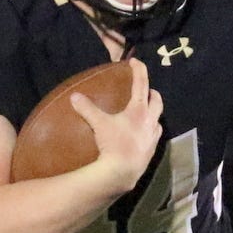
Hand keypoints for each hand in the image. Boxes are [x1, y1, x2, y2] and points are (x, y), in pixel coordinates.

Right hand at [72, 57, 162, 191]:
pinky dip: (150, 130)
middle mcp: (151, 121)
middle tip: (147, 89)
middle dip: (153, 93)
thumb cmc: (113, 143)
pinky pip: (154, 135)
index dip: (139, 70)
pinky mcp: (151, 150)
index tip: (136, 61)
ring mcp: (153, 136)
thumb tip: (74, 96)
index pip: (141, 84)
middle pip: (157, 101)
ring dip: (154, 113)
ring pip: (158, 120)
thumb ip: (87, 108)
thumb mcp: (98, 123)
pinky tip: (142, 134)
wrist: (123, 171)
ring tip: (146, 112)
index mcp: (139, 110)